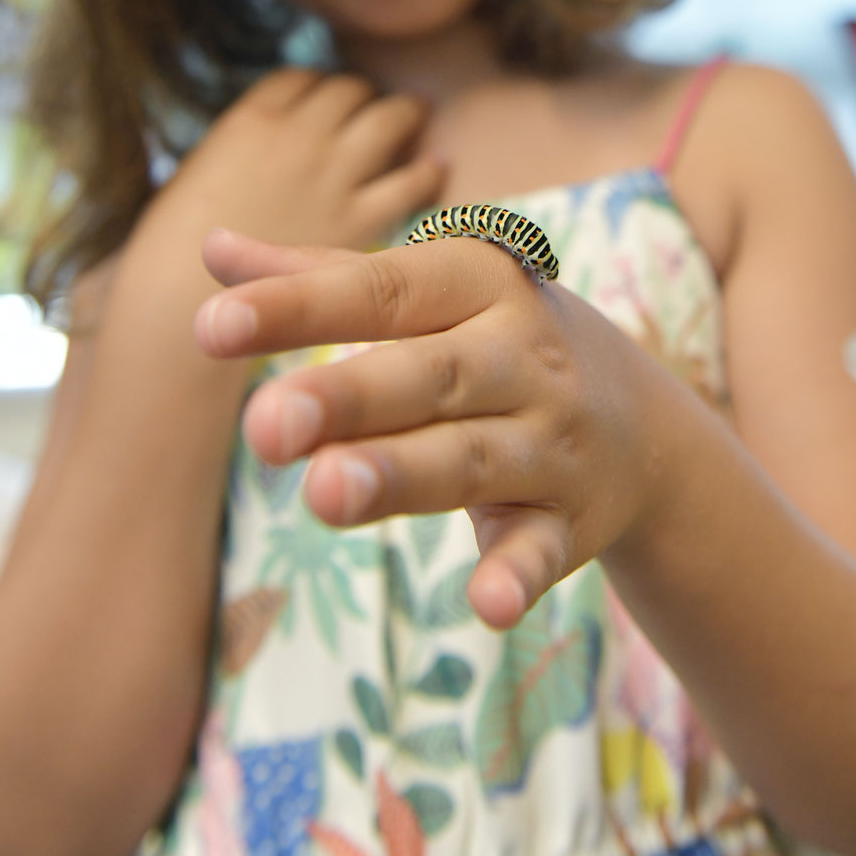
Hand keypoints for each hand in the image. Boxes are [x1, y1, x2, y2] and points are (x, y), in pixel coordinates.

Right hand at [138, 68, 444, 258]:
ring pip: (389, 120)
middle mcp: (301, 136)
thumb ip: (234, 159)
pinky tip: (435, 166)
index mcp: (252, 120)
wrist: (185, 307)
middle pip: (348, 91)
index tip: (321, 98)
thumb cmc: (168, 256)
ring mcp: (337, 174)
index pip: (299, 80)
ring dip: (402, 115)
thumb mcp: (191, 182)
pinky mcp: (365, 218)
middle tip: (372, 104)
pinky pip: (413, 178)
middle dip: (359, 98)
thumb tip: (250, 160)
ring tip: (413, 114)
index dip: (313, 88)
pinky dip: (426, 168)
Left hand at [195, 227, 669, 628]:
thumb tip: (212, 249)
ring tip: (324, 493)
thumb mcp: (431, 296)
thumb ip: (324, 277)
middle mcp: (520, 355)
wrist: (644, 419)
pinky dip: (518, 575)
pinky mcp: (572, 520)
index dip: (298, 308)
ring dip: (403, 476)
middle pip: (428, 375)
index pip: (382, 290)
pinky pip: (542, 548)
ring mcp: (550, 439)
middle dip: (349, 398)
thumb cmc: (496, 341)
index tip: (210, 327)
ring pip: (471, 459)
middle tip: (264, 427)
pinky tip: (487, 605)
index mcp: (478, 283)